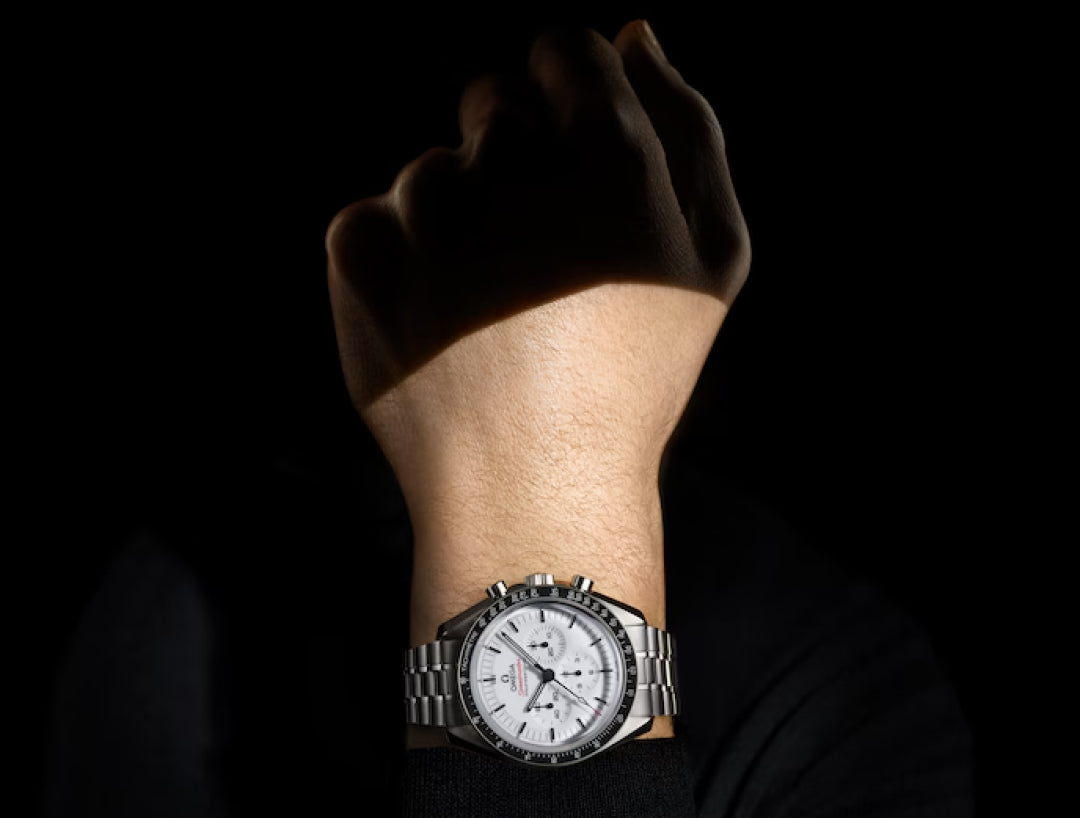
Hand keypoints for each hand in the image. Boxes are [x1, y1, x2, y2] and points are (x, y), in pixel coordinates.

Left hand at [325, 21, 749, 641]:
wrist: (530, 493)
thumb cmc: (630, 383)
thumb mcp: (710, 265)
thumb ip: (690, 134)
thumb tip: (638, 35)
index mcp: (610, 165)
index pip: (567, 51)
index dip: (569, 102)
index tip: (568, 165)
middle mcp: (512, 170)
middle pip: (493, 102)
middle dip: (512, 162)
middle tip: (530, 266)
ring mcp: (426, 213)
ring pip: (432, 172)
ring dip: (456, 225)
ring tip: (486, 321)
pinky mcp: (359, 255)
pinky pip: (374, 219)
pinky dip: (400, 263)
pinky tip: (437, 330)